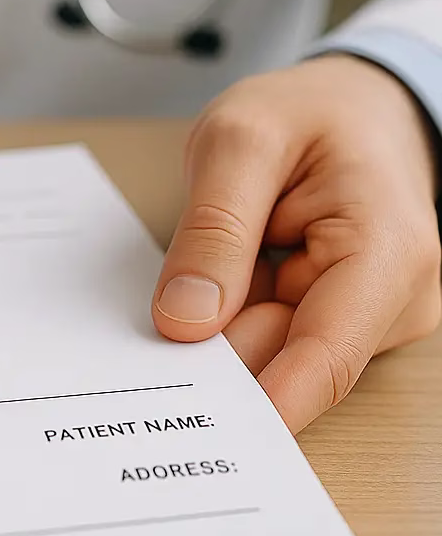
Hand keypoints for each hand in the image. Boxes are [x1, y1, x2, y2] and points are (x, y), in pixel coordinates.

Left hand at [151, 56, 441, 430]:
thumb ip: (213, 227)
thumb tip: (184, 320)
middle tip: (140, 347)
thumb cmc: (312, 113)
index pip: (324, 358)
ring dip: (222, 329)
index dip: (256, 405)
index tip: (191, 429)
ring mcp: (373, 317)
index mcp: (387, 248)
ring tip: (187, 281)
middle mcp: (396, 297)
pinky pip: (276, 343)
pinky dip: (234, 322)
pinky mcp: (347, 323)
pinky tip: (212, 290)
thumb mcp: (241, 139)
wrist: (360, 106)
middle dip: (214, 357)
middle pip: (289, 363)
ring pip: (274, 357)